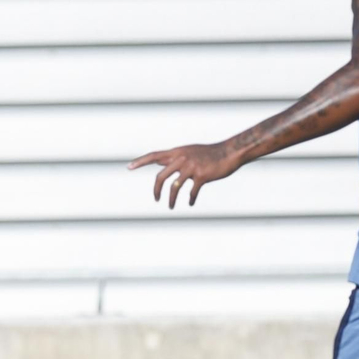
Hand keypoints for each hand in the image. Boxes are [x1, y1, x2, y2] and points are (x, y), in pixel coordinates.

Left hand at [128, 142, 243, 207]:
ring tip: (171, 207)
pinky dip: (190, 199)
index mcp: (177, 152)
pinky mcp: (202, 175)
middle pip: (161, 177)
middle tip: (156, 199)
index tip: (129, 167)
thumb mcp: (189, 151)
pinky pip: (191, 192)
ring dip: (171, 200)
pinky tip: (190, 203)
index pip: (154, 155)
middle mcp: (182, 158)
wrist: (230, 152)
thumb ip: (174, 158)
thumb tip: (160, 163)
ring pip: (174, 187)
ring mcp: (191, 167)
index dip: (141, 161)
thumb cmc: (209, 153)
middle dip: (156, 190)